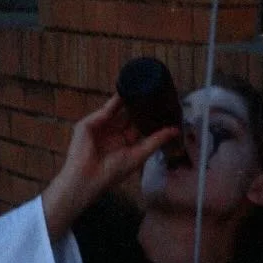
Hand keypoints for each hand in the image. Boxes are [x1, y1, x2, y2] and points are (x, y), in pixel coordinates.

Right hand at [40, 95, 178, 240]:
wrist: (87, 178)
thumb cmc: (112, 172)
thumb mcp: (138, 154)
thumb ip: (156, 140)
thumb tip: (175, 130)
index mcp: (124, 142)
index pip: (139, 124)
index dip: (150, 115)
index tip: (165, 105)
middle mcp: (112, 132)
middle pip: (129, 113)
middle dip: (141, 103)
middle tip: (157, 90)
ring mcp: (100, 126)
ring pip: (118, 108)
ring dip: (130, 98)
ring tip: (145, 83)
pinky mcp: (89, 122)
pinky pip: (106, 108)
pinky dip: (117, 99)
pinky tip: (128, 90)